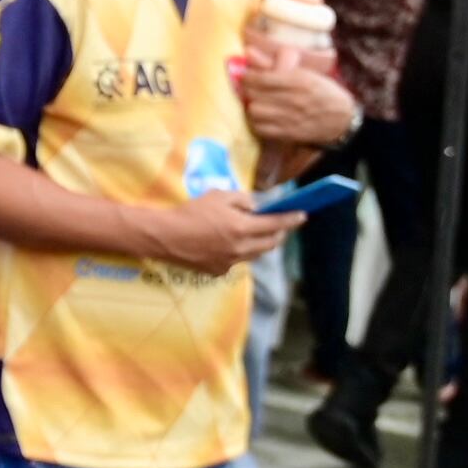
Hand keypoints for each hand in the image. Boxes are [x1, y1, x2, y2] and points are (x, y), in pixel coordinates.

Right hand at [139, 196, 303, 274]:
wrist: (164, 236)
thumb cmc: (190, 212)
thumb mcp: (218, 196)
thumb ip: (241, 200)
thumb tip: (254, 207)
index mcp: (241, 228)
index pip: (276, 225)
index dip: (291, 220)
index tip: (303, 215)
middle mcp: (240, 248)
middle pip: (270, 244)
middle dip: (279, 234)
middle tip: (281, 226)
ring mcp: (230, 262)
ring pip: (255, 254)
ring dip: (260, 243)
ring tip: (256, 234)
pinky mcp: (218, 271)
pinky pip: (236, 260)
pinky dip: (239, 251)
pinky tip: (228, 244)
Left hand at [232, 51, 359, 153]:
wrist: (342, 120)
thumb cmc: (323, 92)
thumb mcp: (305, 73)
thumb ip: (275, 62)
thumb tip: (248, 51)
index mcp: (299, 80)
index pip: (261, 78)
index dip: (248, 76)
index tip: (248, 75)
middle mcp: (293, 99)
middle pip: (254, 94)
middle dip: (249, 90)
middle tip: (251, 89)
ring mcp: (290, 118)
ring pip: (254, 111)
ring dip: (252, 106)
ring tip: (257, 103)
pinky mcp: (288, 134)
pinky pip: (260, 128)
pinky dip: (257, 123)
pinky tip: (263, 118)